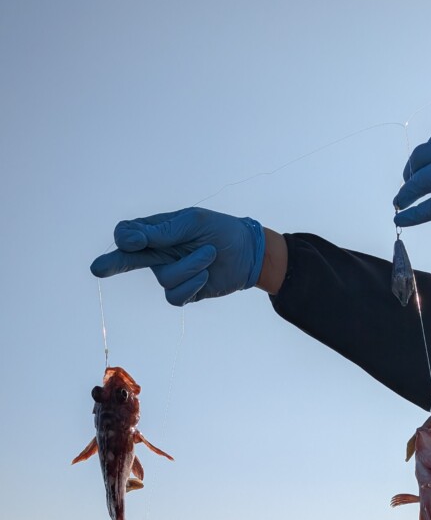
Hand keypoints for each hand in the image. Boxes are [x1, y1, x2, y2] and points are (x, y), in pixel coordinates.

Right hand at [90, 208, 264, 305]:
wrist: (247, 254)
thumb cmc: (220, 231)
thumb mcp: (194, 223)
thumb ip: (164, 231)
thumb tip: (134, 240)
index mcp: (155, 230)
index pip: (128, 234)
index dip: (127, 238)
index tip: (133, 240)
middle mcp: (157, 253)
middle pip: (127, 260)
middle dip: (112, 265)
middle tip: (95, 269)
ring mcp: (168, 274)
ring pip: (165, 279)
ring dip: (191, 267)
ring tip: (209, 255)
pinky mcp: (182, 293)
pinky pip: (176, 296)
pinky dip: (193, 285)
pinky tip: (205, 276)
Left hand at [393, 102, 430, 226]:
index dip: (430, 151)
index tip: (425, 159)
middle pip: (423, 157)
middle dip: (413, 170)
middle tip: (410, 181)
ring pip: (420, 181)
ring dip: (406, 193)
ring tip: (400, 202)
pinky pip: (429, 206)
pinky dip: (412, 215)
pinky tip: (400, 219)